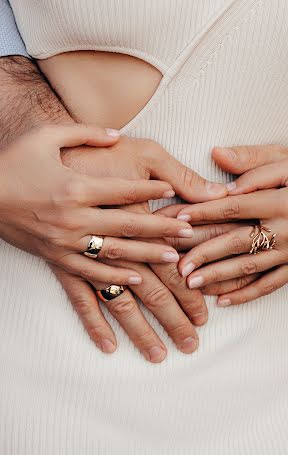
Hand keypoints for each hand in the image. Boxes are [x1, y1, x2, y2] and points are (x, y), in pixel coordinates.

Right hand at [0, 123, 192, 284]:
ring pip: (114, 253)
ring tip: (176, 257)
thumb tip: (117, 134)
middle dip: (162, 228)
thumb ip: (85, 133)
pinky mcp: (54, 257)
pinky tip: (137, 280)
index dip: (153, 191)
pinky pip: (89, 273)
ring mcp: (63, 241)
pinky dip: (115, 278)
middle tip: (190, 230)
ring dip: (147, 256)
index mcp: (74, 185)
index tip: (177, 194)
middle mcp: (72, 217)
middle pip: (127, 225)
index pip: (123, 190)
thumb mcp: (47, 136)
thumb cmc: (14, 159)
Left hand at [177, 145, 287, 306]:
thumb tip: (217, 154)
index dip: (204, 212)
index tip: (178, 218)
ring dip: (218, 277)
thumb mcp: (287, 161)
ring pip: (249, 267)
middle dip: (205, 254)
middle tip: (177, 264)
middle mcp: (286, 229)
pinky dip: (246, 294)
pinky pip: (270, 285)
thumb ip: (253, 161)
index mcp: (280, 200)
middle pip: (237, 242)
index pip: (235, 207)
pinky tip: (222, 300)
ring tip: (189, 283)